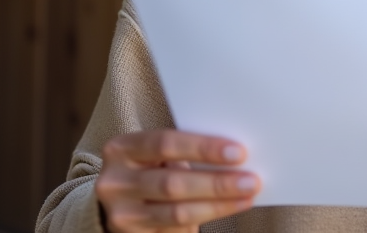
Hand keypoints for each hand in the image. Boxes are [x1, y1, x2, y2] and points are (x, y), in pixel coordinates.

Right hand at [95, 129, 260, 231]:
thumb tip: (234, 158)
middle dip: (217, 183)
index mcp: (122, 148)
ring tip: (246, 197)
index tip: (239, 153)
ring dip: (217, 206)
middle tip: (251, 180)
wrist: (119, 202)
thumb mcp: (156, 155)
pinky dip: (205, 220)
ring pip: (176, 212)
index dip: (203, 148)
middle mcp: (115, 182)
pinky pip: (174, 231)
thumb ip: (184, 153)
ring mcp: (120, 214)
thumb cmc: (148, 170)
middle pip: (173, 183)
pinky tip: (226, 210)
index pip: (166, 143)